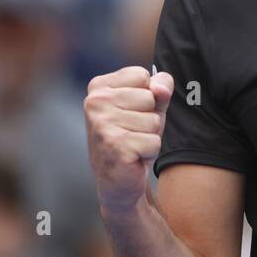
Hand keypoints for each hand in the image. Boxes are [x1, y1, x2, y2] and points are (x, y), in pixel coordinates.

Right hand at [84, 66, 173, 220]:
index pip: (143, 76)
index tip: (133, 112)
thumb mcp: (150, 106)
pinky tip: (134, 156)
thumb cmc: (134, 136)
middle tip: (134, 132)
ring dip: (150, 136)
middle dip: (150, 118)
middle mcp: (95, 102)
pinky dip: (150, 152)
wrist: (119, 181)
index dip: (148, 96)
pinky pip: (154, 141)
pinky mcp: (115, 146)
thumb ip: (160, 87)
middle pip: (150, 97)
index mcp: (99, 86)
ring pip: (154, 121)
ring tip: (133, 144)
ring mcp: (102, 124)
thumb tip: (161, 89)